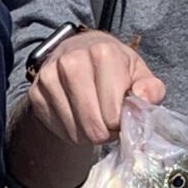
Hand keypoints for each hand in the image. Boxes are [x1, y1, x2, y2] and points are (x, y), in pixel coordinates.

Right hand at [28, 31, 164, 146]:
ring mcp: (49, 77)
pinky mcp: (36, 93)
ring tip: (95, 120)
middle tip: (110, 124)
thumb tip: (144, 99)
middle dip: (106, 132)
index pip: (113, 113)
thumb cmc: (114, 67)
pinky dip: (71, 133)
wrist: (78, 52)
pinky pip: (58, 130)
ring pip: (75, 131)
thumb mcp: (138, 73)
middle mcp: (71, 62)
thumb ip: (151, 88)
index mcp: (102, 53)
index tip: (122, 117)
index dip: (121, 124)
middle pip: (93, 125)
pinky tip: (78, 119)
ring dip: (89, 135)